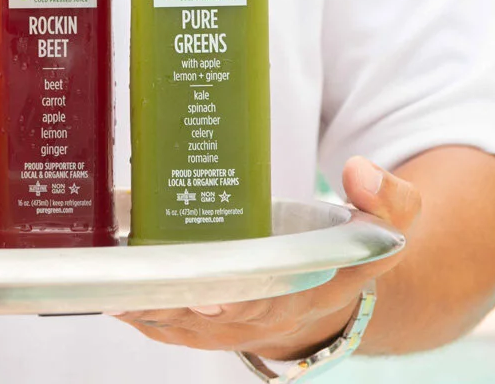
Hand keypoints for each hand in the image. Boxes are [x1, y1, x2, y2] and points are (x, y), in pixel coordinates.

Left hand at [116, 156, 420, 359]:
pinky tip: (108, 289)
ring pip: (178, 322)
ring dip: (144, 306)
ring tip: (111, 286)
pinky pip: (161, 322)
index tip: (211, 291)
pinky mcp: (196, 320)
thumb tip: (360, 171)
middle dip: (176, 302)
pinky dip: (134, 309)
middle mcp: (258, 317)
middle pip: (211, 316)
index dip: (240, 300)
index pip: (270, 304)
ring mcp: (223, 324)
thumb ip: (386, 199)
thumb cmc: (344, 251)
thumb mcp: (383, 225)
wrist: (326, 291)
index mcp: (303, 297)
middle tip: (142, 285)